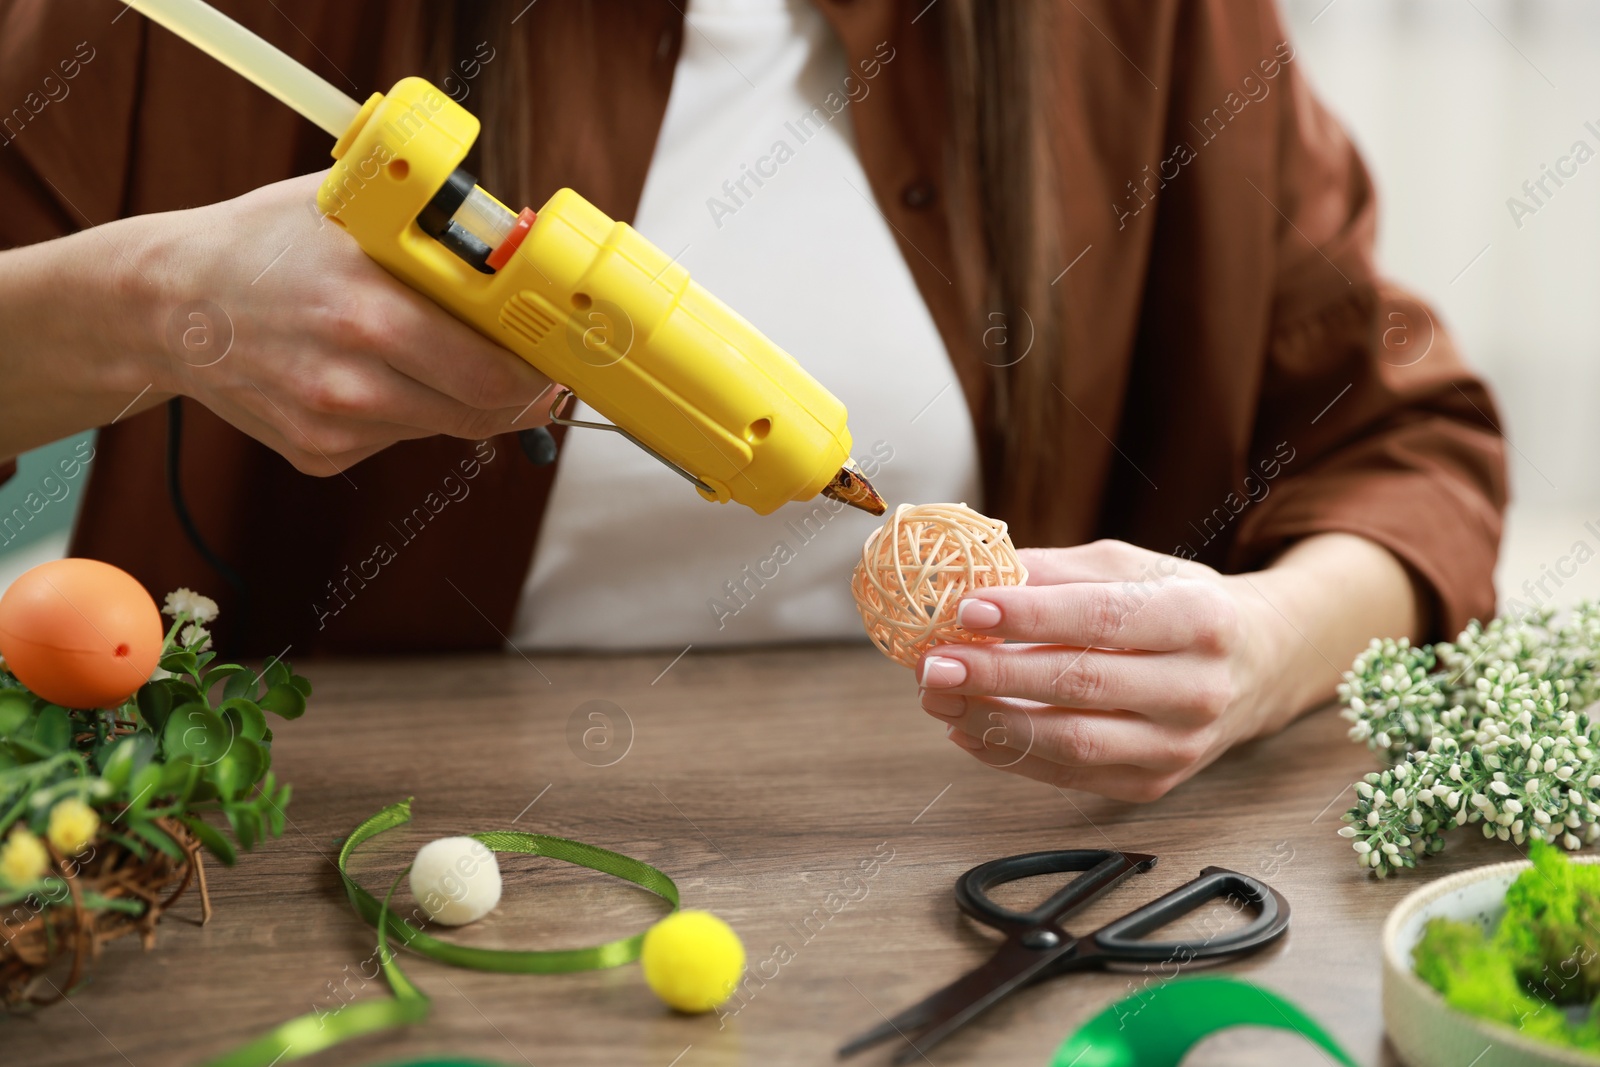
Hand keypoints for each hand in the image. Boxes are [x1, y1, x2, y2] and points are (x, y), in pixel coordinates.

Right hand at [129, 172, 552, 473]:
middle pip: (482, 414)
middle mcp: (351, 383)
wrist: (166, 305)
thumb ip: (435, 231)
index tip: (556, 362)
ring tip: (425, 350)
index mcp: (370, 315)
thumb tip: (520, 243)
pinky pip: (396, 438)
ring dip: (457, 397)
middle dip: (517, 394)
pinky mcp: (317, 455)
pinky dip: (404, 410)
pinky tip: (366, 371)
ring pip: (443, 427)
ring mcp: (332, 427)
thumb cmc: (264, 245)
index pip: (495, 375)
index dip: (539, 375)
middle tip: (531, 371)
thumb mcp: (350, 211)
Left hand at [914, 535, 1421, 801]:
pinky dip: (1010, 755)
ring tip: (938, 698)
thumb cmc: (1181, 607)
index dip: (1031, 616)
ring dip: (993, 722)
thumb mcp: (1135, 568)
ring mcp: (1179, 746)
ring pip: (1072, 741)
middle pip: (1082, 684)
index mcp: (1197, 618)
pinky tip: (967, 728)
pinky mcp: (1154, 784)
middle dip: (996, 675)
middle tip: (933, 663)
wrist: (1256, 666)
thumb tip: (976, 573)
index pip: (1103, 618)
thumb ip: (1058, 572)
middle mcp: (1196, 688)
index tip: (968, 609)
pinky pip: (1070, 775)